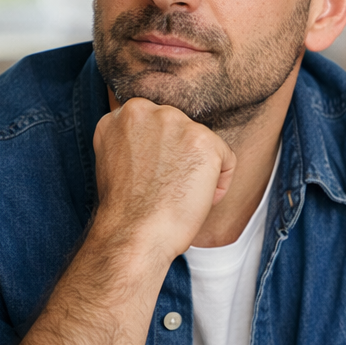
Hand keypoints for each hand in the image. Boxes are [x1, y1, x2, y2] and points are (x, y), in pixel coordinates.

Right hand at [92, 97, 235, 264]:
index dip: (160, 156)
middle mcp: (148, 110)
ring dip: (199, 170)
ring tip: (178, 194)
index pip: (160, 126)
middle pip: (183, 131)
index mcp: (124, 114)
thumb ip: (137, 140)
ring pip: (204, 145)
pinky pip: (226, 160)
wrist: (133, 234)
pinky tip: (197, 198)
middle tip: (166, 188)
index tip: (153, 177)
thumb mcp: (118, 160)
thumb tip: (164, 141)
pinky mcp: (203, 139)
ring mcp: (176, 122)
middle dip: (180, 159)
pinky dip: (219, 183)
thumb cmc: (127, 210)